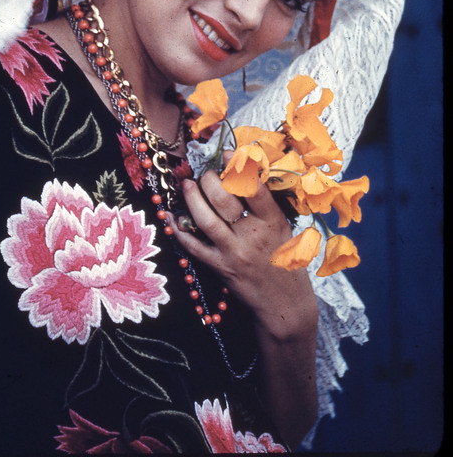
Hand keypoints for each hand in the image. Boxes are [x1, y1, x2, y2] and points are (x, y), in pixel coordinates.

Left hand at [172, 171, 317, 340]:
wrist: (285, 304)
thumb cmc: (285, 261)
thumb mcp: (283, 230)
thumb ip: (265, 206)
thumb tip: (243, 174)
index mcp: (273, 222)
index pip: (254, 188)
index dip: (239, 167)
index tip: (227, 153)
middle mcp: (253, 235)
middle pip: (225, 200)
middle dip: (210, 181)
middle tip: (205, 173)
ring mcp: (235, 253)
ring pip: (206, 220)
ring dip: (192, 199)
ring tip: (188, 185)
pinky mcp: (220, 268)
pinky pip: (194, 247)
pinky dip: (180, 231)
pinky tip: (172, 216)